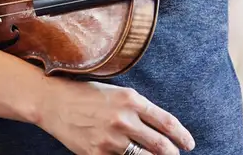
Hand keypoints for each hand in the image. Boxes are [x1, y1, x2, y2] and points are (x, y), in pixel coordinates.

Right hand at [34, 78, 194, 154]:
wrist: (53, 102)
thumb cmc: (87, 95)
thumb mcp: (117, 93)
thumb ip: (139, 108)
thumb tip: (162, 128)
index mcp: (131, 100)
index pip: (166, 123)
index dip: (182, 136)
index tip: (189, 144)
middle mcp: (123, 119)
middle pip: (161, 145)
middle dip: (172, 153)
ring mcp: (110, 139)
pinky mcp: (98, 154)